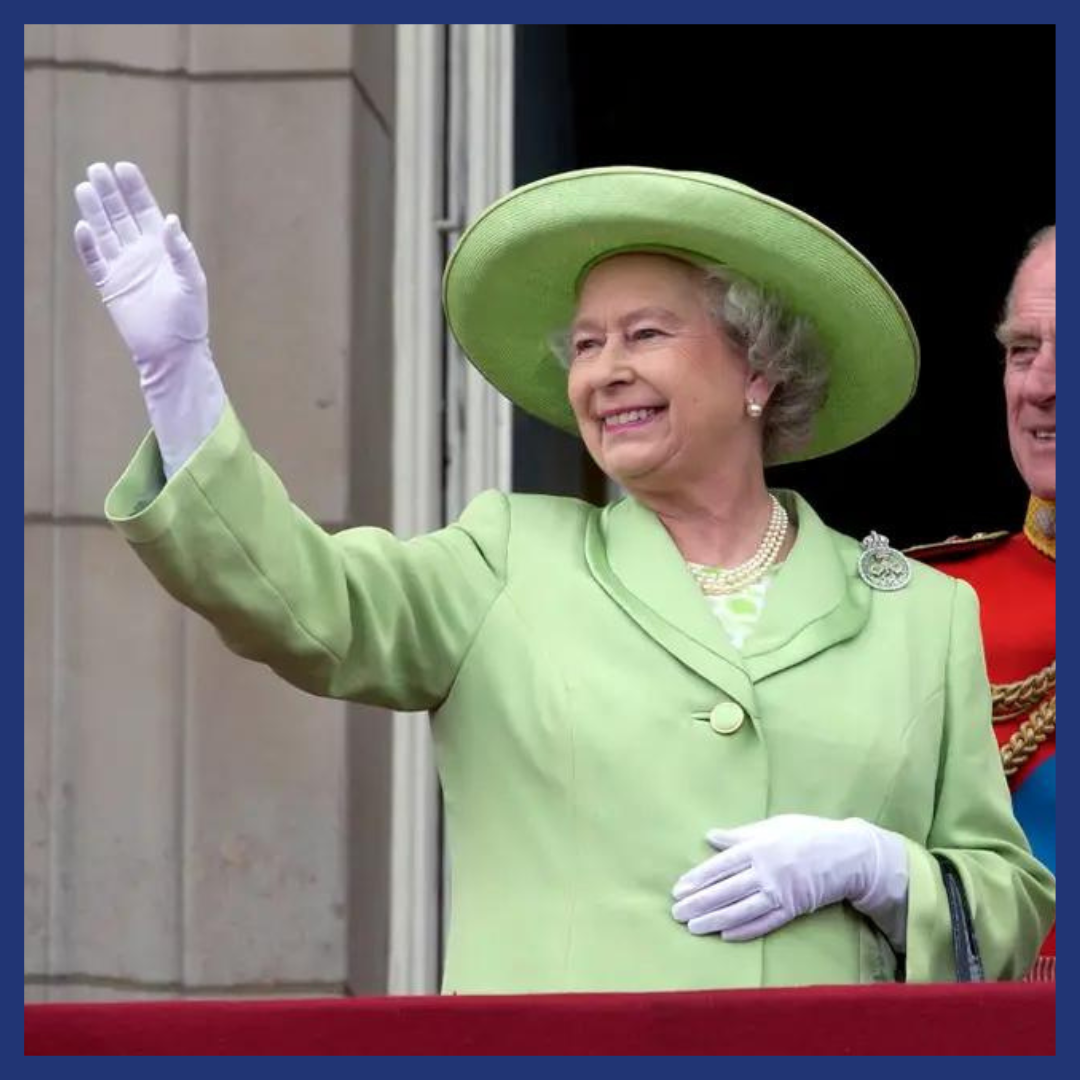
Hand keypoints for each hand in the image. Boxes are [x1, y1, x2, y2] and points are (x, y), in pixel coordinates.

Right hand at [73, 162, 225, 476]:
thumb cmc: (190, 319)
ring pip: (104, 232)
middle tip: (97, 168)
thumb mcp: (192, 282)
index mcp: (163, 249)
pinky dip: (87, 245)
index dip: (135, 189)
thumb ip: (181, 251)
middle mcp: (141, 254)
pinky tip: (82, 227)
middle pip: (120, 215)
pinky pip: (93, 261)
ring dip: (94, 211)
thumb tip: (170, 220)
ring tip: (84, 186)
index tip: (124, 167)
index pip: (146, 211)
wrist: (174, 352)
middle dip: (110, 192)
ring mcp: (123, 269)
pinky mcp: (110, 287)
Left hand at [671, 814, 908, 945]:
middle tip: (677, 914)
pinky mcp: (792, 909)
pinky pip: (764, 923)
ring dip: (715, 920)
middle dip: (699, 903)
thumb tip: (710, 837)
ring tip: (694, 928)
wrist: (847, 853)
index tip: (678, 890)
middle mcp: (765, 871)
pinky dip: (744, 930)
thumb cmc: (806, 833)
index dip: (697, 879)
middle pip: (725, 891)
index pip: (720, 866)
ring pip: (740, 910)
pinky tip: (725, 935)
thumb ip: (739, 835)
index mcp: (757, 847)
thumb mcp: (771, 825)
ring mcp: (779, 892)